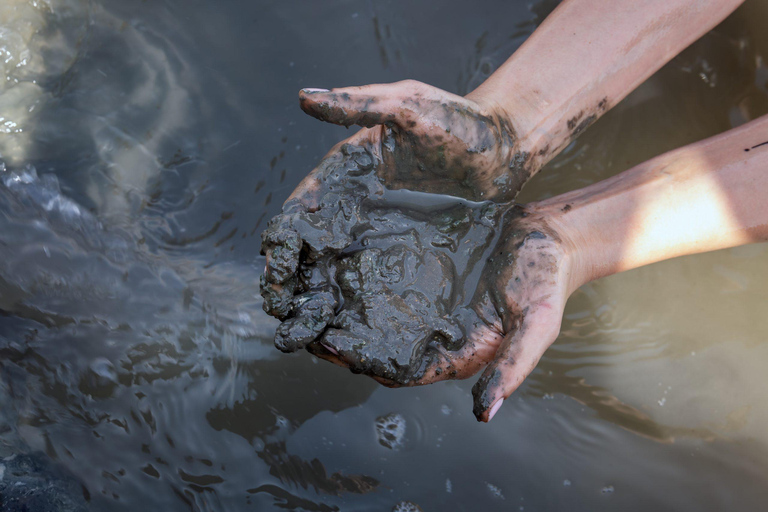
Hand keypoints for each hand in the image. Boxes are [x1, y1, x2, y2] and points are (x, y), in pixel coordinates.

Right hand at [261, 80, 529, 353]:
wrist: (505, 148)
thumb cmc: (459, 121)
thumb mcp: (409, 105)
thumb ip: (359, 104)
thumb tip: (304, 98)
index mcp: (343, 176)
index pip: (298, 214)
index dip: (281, 242)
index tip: (277, 270)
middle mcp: (353, 210)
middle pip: (308, 255)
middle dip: (290, 286)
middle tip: (285, 317)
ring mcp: (378, 235)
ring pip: (334, 275)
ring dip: (317, 304)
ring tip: (310, 337)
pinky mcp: (405, 253)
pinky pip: (373, 283)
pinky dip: (356, 307)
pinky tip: (351, 332)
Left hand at [312, 204, 575, 422]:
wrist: (548, 234)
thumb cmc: (545, 281)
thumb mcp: (537, 325)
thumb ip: (513, 367)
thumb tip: (485, 416)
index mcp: (456, 352)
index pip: (401, 368)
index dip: (365, 362)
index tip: (332, 348)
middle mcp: (432, 329)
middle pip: (376, 343)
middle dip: (339, 338)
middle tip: (301, 325)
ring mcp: (423, 298)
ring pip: (372, 309)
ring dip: (339, 306)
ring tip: (303, 296)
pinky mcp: (420, 267)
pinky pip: (381, 273)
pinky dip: (354, 272)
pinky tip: (328, 259)